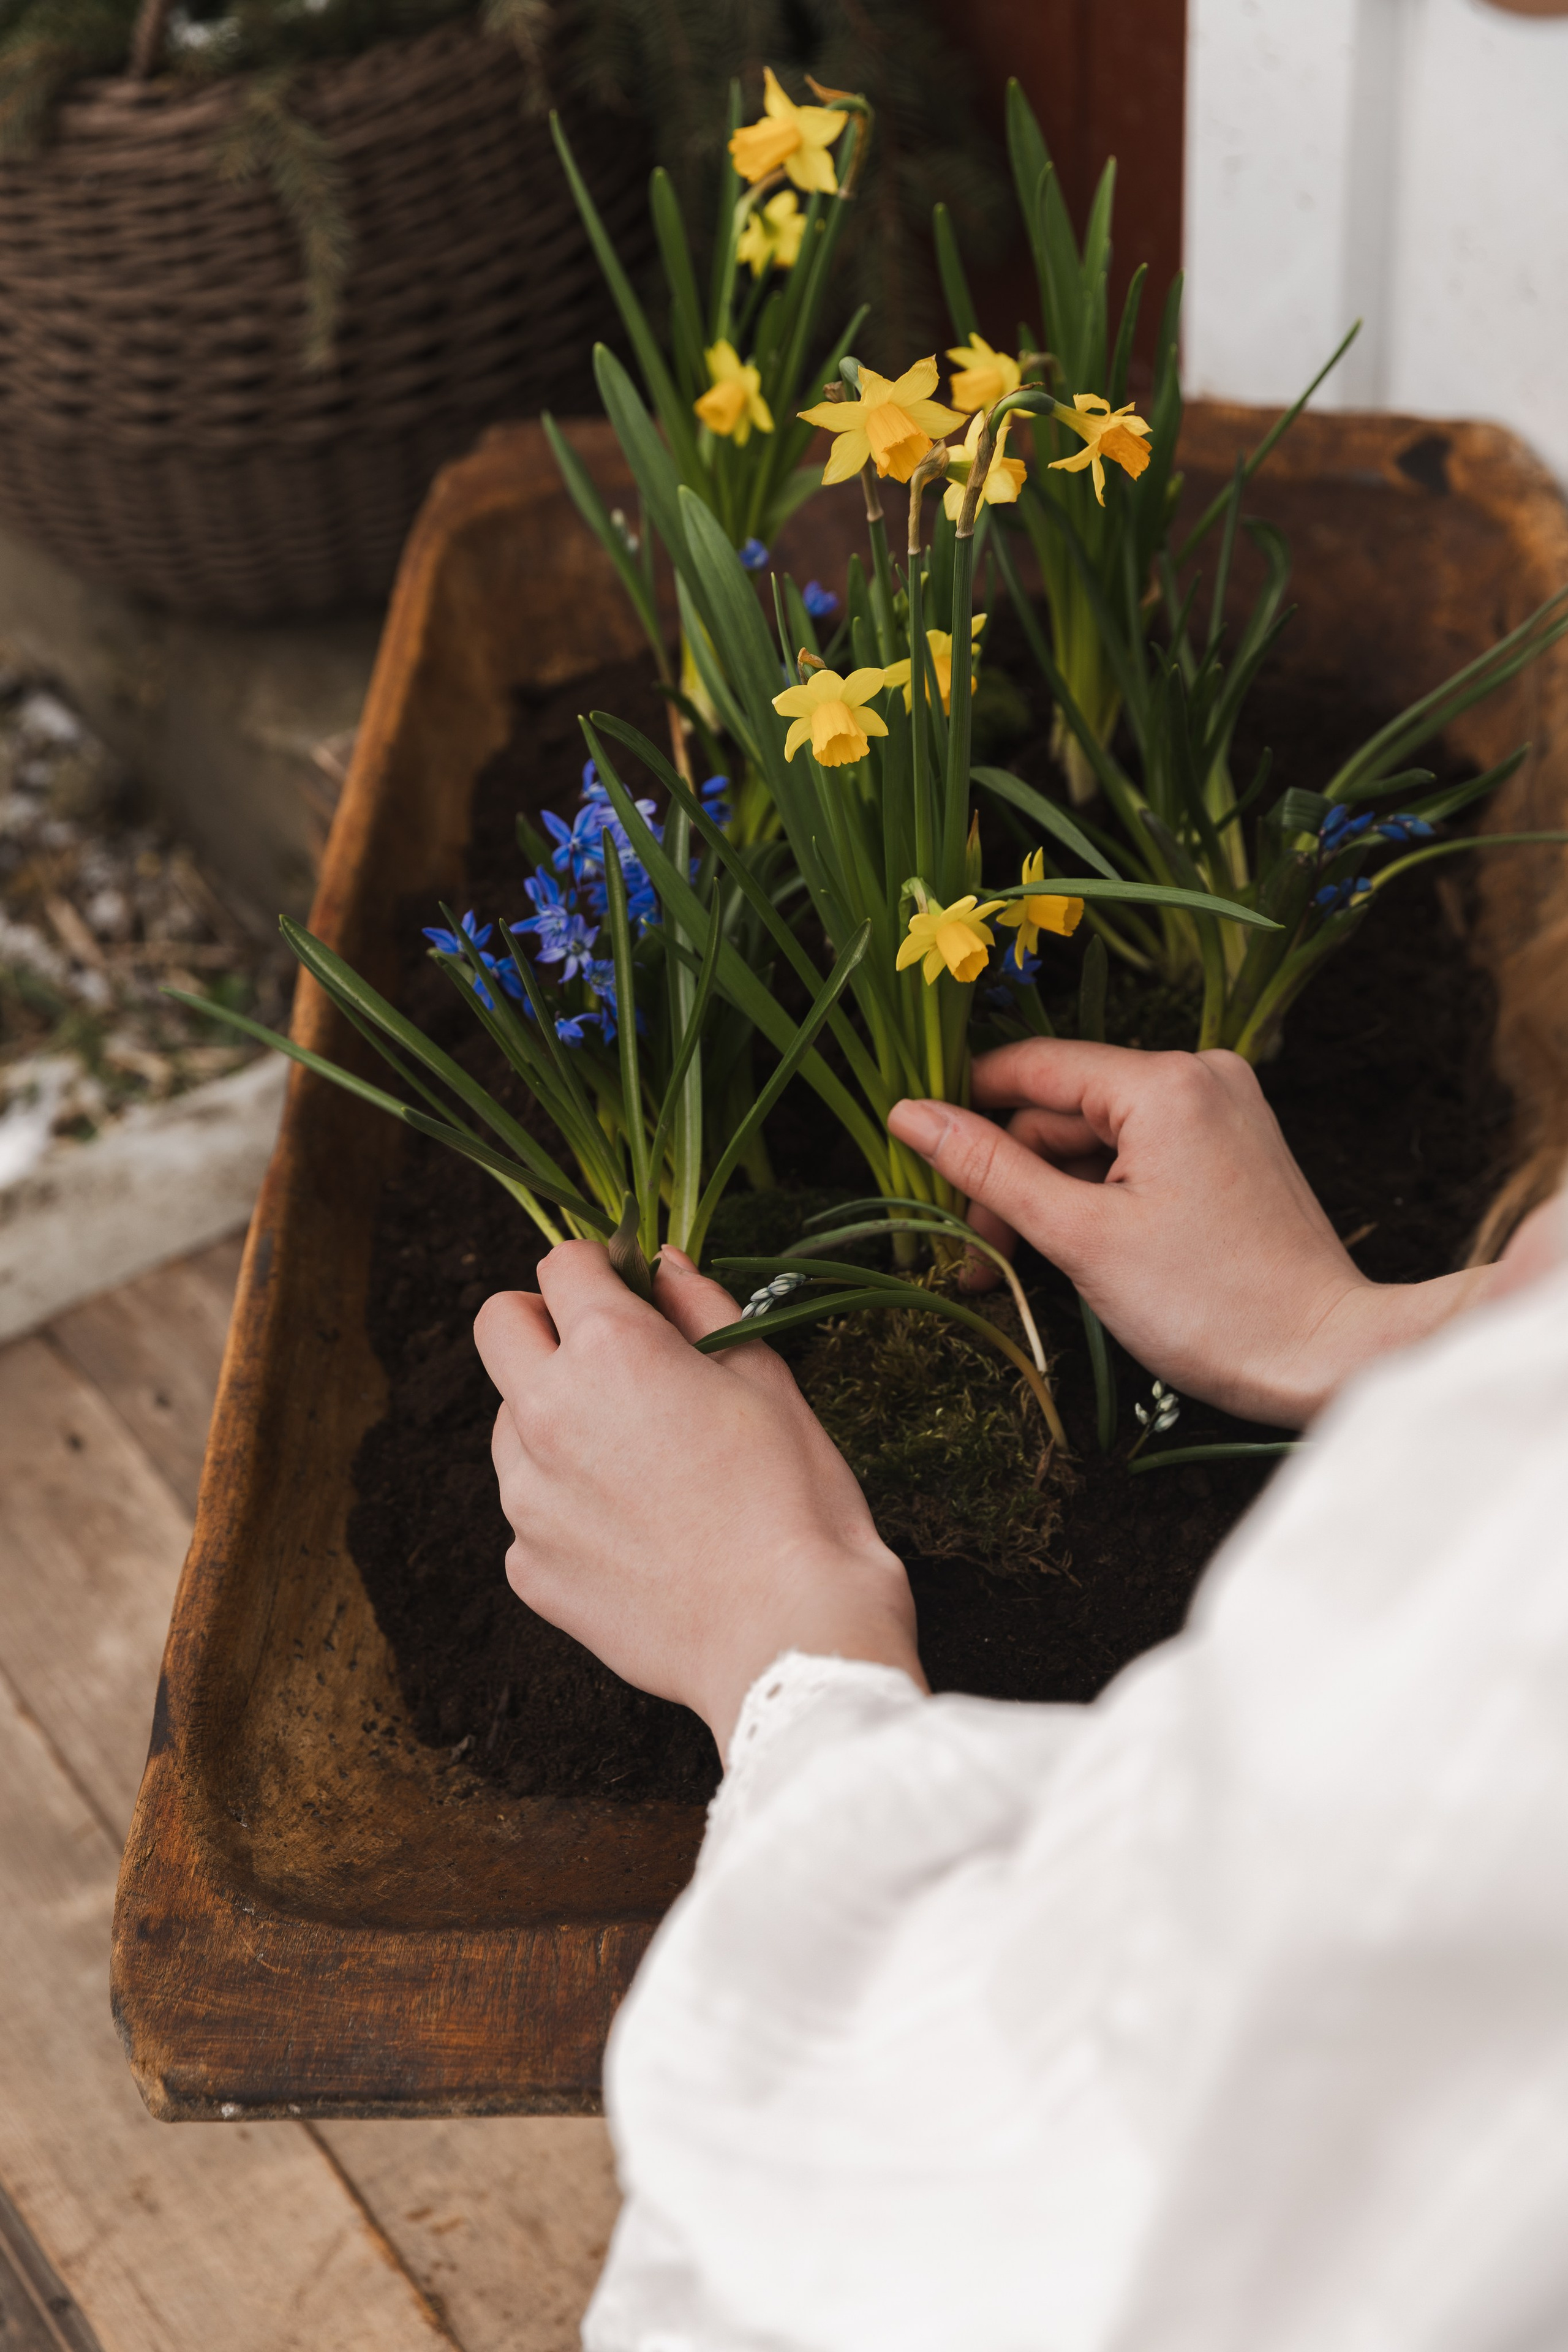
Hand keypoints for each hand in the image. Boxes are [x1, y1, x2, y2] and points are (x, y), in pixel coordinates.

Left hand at [474, 1243, 923, 1757]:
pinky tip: (634, 1533)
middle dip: (540, 1322)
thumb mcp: (768, 1380)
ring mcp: (526, 1497)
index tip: (623, 1290)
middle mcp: (547, 1413)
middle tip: (599, 1353)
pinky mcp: (527, 1565)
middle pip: (498, 1327)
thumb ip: (703, 1310)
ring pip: (508, 1424)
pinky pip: (529, 1511)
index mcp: (610, 1350)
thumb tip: (664, 1268)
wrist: (788, 1636)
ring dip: (551, 1419)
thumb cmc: (795, 1503)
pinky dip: (565, 1507)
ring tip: (634, 1461)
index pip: (560, 1264)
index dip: (597, 1268)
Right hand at [888, 1041, 1492, 1426]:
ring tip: (1015, 1266)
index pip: (1032, 1067)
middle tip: (977, 1253)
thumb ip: (991, 1170)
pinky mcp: (1232, 1147)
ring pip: (1099, 1136)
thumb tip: (909, 1115)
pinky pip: (1140, 1153)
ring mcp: (1223, 1109)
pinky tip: (1074, 1249)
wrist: (1326, 1356)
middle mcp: (1200, 1074)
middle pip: (1064, 1108)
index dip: (964, 1104)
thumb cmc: (1209, 1305)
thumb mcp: (1080, 1237)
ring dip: (1051, 1192)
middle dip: (1012, 1175)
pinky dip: (1099, 1195)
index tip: (912, 1147)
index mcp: (1165, 1081)